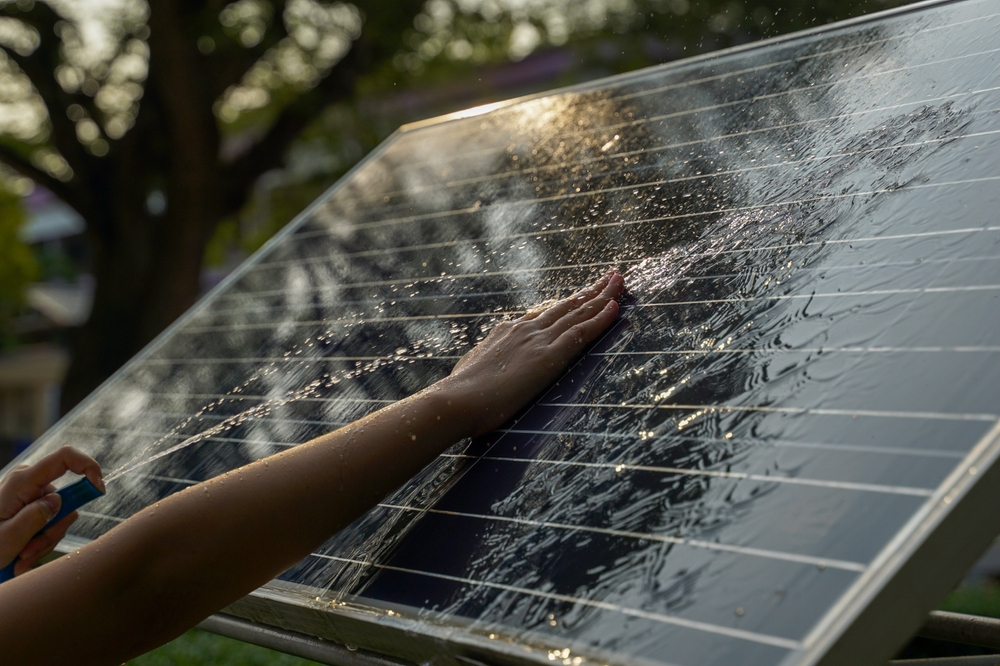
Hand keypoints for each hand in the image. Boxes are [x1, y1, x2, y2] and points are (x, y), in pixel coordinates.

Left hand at [0, 446, 104, 576]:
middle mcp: (29, 481)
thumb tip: (59, 501)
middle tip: (30, 551)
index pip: (65, 457)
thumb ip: (35, 517)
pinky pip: (54, 521)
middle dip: (55, 529)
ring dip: (46, 540)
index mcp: (22, 481)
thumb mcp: (8, 538)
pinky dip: (42, 541)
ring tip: (22, 556)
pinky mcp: (33, 504)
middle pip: (67, 497)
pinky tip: (22, 554)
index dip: (88, 466)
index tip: (99, 489)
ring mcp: (31, 493)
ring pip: (62, 514)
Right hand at [444, 269, 624, 435]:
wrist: (457, 401)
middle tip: (611, 277)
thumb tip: (480, 363)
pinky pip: (581, 333)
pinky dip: (601, 319)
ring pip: (577, 313)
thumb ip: (484, 361)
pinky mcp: (548, 358)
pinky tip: (615, 307)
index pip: (545, 313)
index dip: (567, 303)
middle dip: (590, 291)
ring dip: (602, 296)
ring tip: (620, 282)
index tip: (581, 294)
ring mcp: (537, 341)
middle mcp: (525, 330)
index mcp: (507, 332)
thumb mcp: (472, 369)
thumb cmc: (460, 395)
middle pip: (565, 306)